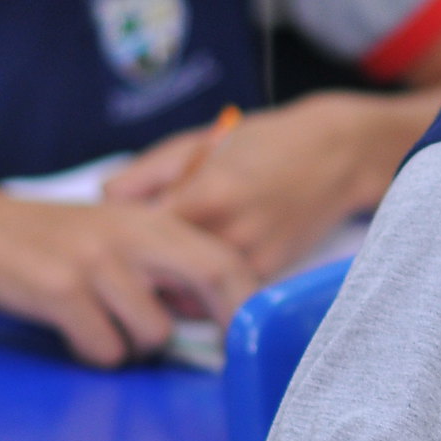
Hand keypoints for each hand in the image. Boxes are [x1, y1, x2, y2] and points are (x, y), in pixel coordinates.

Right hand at [0, 179, 257, 366]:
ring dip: (136, 349)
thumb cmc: (51, 242)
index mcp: (152, 220)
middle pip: (212, 279)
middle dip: (228, 325)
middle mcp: (134, 235)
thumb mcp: (114, 235)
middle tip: (225, 359)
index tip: (256, 336)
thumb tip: (215, 315)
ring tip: (104, 332)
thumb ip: (163, 263)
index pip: (224, 259)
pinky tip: (72, 337)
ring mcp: (98, 262)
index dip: (249, 302)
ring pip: (154, 333)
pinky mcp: (61, 290)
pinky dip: (95, 356)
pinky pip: (105, 350)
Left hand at [104, 93, 419, 274]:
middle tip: (121, 268)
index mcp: (207, 195)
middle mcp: (231, 234)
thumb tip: (103, 200)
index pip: (140, 239)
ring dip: (169, 291)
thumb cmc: (263, 141)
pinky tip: (194, 274)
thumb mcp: (198, 143)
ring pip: (190, 299)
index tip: (103, 243)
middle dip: (138, 277)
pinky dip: (202, 293)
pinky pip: (222, 298)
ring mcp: (254, 258)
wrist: (337, 154)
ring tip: (157, 272)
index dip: (116, 246)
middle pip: (162, 278)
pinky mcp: (272, 273)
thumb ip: (147, 172)